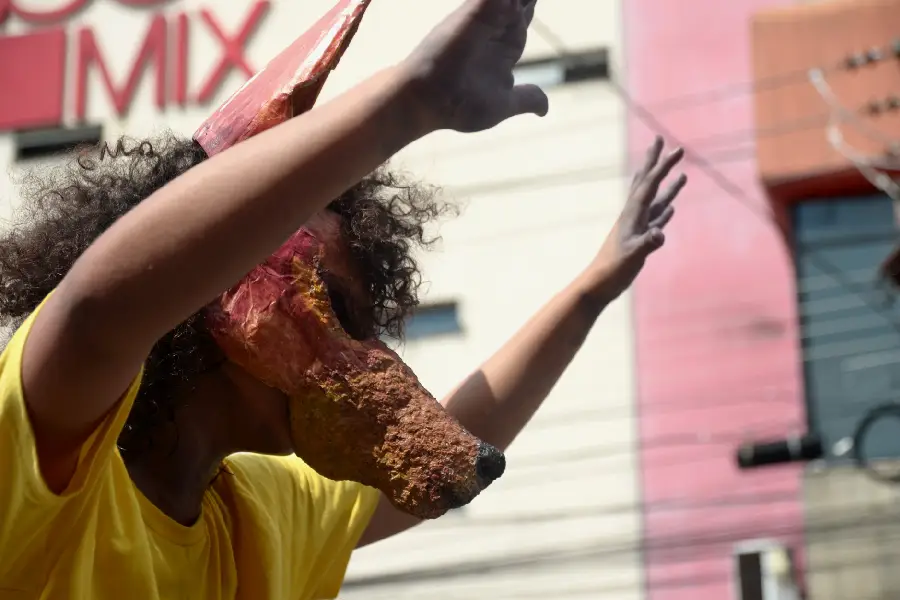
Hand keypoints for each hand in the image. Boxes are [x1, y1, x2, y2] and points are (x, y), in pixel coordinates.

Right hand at [401, 0, 548, 132]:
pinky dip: (508, 0)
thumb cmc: (459, 106)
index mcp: (502, 51)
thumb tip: (544, 110)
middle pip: (517, 4)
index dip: (527, 10)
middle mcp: (493, 31)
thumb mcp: (502, 105)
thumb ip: (526, 98)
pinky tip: (516, 0)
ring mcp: (484, 18)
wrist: (430, 102)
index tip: (530, 2)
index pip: (520, 23)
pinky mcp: (476, 10)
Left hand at [586, 137, 686, 300]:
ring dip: (666, 186)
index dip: (663, 167)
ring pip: (654, 200)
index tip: (677, 150)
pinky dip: (664, 211)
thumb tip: (660, 233)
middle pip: (646, 182)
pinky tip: (670, 207)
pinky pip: (655, 220)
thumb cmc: (612, 271)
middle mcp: (633, 216)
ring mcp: (637, 227)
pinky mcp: (639, 240)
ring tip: (680, 173)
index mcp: (631, 214)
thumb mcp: (632, 256)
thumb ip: (647, 243)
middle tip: (660, 140)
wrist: (598, 285)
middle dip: (655, 162)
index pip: (649, 184)